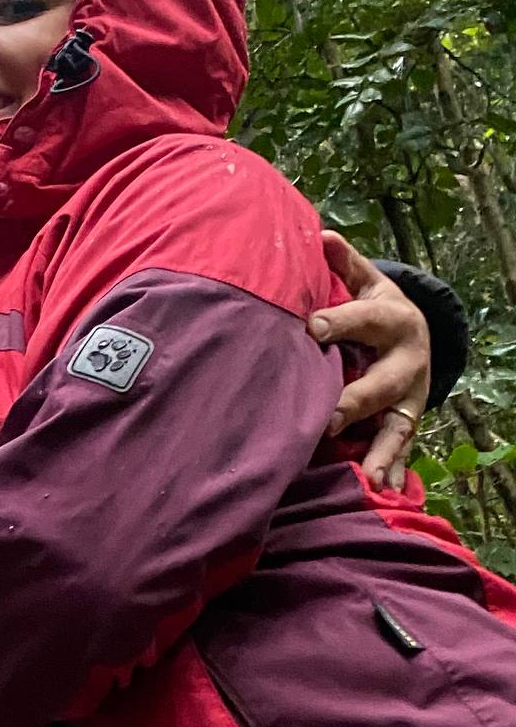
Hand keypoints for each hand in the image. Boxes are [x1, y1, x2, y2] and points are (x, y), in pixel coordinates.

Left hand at [308, 232, 431, 491]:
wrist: (417, 335)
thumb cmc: (374, 309)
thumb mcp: (366, 283)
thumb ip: (344, 264)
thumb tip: (319, 234)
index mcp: (393, 319)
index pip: (363, 319)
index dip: (338, 322)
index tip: (310, 329)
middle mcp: (406, 361)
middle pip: (381, 383)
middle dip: (355, 401)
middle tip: (327, 419)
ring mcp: (409, 397)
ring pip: (396, 425)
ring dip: (381, 451)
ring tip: (367, 476)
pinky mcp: (406, 423)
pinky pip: (401, 450)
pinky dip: (393, 470)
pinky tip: (384, 492)